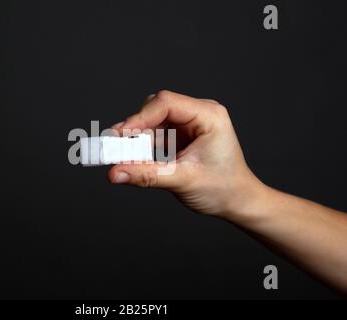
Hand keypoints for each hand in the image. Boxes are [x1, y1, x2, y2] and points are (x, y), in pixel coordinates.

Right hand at [108, 90, 266, 218]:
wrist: (238, 202)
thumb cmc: (223, 189)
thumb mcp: (182, 180)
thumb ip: (146, 175)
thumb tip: (115, 172)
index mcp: (209, 116)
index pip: (166, 103)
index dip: (139, 118)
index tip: (118, 136)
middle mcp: (199, 114)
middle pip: (156, 110)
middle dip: (135, 129)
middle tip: (115, 149)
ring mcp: (190, 124)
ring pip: (153, 122)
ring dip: (137, 140)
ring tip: (122, 158)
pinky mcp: (182, 135)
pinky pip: (156, 134)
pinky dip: (143, 147)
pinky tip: (134, 160)